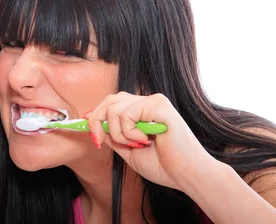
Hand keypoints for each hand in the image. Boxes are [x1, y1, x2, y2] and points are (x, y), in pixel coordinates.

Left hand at [87, 92, 214, 189]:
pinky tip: (145, 140)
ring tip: (136, 145)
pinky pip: (127, 114)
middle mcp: (146, 102)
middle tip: (99, 141)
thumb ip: (114, 137)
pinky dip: (129, 131)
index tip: (90, 131)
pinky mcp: (158, 104)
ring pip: (114, 108)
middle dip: (97, 122)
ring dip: (118, 133)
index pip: (111, 103)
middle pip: (109, 101)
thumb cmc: (163, 165)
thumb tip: (96, 127)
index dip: (95, 115)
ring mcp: (153, 101)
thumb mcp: (129, 151)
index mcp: (141, 111)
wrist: (186, 174)